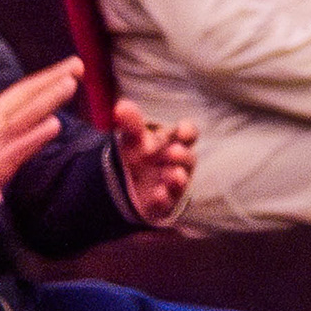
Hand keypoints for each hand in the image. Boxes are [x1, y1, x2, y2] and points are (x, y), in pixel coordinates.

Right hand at [0, 61, 81, 201]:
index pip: (24, 89)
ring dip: (47, 100)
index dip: (48, 75)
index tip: (71, 64)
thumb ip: (16, 112)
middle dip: (52, 80)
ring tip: (69, 85)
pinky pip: (21, 146)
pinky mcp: (1, 162)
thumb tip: (47, 98)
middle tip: (76, 66)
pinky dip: (37, 135)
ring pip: (24, 116)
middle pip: (26, 96)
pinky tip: (54, 124)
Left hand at [111, 100, 194, 223]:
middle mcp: (178, 163)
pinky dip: (164, 198)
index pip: (188, 134)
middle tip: (173, 152)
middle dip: (182, 155)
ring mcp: (172, 185)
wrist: (123, 187)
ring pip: (181, 180)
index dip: (187, 132)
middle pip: (188, 158)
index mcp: (173, 142)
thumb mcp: (132, 139)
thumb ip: (131, 124)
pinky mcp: (164, 204)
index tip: (182, 130)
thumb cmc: (136, 155)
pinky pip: (168, 203)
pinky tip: (158, 194)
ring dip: (178, 177)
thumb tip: (122, 105)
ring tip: (172, 174)